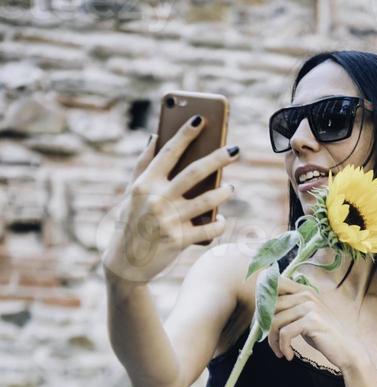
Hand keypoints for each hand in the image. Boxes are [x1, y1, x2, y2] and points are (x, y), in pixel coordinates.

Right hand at [101, 116, 238, 283]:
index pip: (169, 151)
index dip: (185, 133)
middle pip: (195, 172)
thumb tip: (155, 136)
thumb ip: (143, 165)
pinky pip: (208, 229)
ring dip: (224, 192)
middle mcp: (157, 199)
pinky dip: (219, 223)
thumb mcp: (130, 192)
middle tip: (235, 149)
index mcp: (145, 183)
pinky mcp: (179, 240)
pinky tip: (222, 218)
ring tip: (230, 188)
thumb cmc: (130, 222)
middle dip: (218, 158)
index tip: (201, 118)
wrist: (125, 262)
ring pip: (207, 200)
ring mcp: (169, 220)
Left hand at [268, 275, 371, 373]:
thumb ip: (289, 310)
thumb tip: (262, 313)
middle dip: (265, 326)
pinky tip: (289, 355)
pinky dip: (283, 347)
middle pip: (271, 306)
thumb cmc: (324, 336)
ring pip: (276, 321)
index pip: (275, 284)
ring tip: (280, 352)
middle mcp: (306, 295)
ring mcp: (310, 307)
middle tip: (271, 342)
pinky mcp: (311, 321)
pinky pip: (285, 333)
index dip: (263, 301)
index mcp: (304, 290)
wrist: (347, 350)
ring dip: (274, 341)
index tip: (261, 321)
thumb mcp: (306, 318)